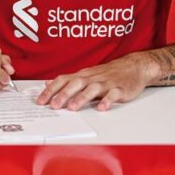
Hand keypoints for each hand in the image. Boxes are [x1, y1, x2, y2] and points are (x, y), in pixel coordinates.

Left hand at [37, 54, 153, 111]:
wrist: (133, 67)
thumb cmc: (108, 73)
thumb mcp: (86, 74)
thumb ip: (68, 80)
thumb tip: (48, 83)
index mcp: (83, 75)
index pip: (64, 80)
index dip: (51, 90)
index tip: (41, 101)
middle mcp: (93, 78)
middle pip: (76, 83)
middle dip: (64, 94)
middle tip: (54, 105)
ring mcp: (107, 83)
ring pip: (93, 88)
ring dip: (82, 97)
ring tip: (73, 107)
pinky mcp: (120, 89)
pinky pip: (113, 94)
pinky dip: (107, 100)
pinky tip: (102, 107)